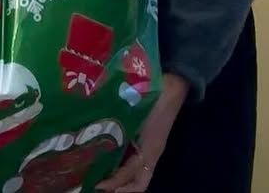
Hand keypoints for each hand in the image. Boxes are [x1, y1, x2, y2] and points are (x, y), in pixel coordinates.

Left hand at [96, 73, 189, 190]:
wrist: (173, 86)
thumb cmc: (155, 98)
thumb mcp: (135, 112)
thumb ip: (119, 124)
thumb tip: (95, 135)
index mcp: (149, 150)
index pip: (130, 174)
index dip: (113, 182)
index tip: (97, 184)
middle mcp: (152, 154)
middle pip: (138, 184)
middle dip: (120, 188)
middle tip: (100, 186)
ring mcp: (152, 149)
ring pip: (138, 175)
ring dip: (122, 180)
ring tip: (103, 178)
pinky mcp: (150, 142)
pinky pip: (138, 163)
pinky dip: (125, 167)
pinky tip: (110, 159)